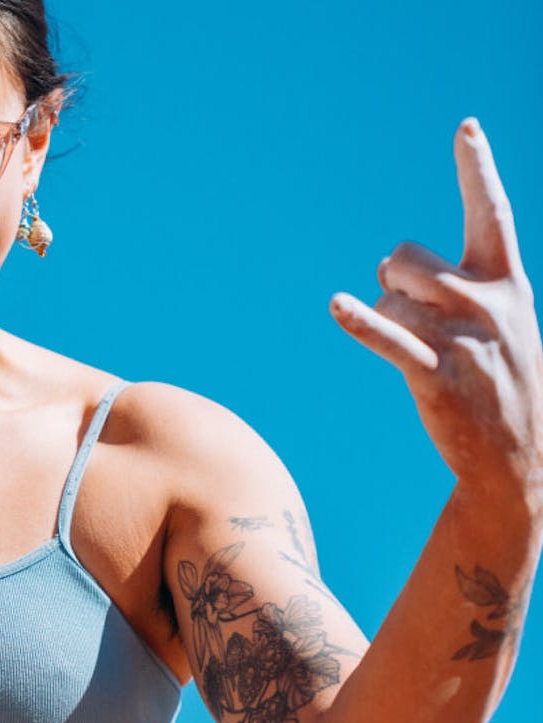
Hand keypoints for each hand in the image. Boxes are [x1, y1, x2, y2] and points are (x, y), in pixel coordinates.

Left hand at [330, 119, 540, 501]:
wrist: (519, 458)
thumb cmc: (499, 379)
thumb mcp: (498, 324)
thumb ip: (452, 285)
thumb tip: (387, 266)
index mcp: (509, 284)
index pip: (492, 214)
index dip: (477, 169)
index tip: (466, 128)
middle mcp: (489, 304)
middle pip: (407, 258)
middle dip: (393, 279)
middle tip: (412, 312)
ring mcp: (464, 341)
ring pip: (391, 299)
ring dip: (387, 318)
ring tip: (420, 350)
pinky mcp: (435, 376)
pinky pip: (388, 339)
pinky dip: (362, 322)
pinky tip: (339, 307)